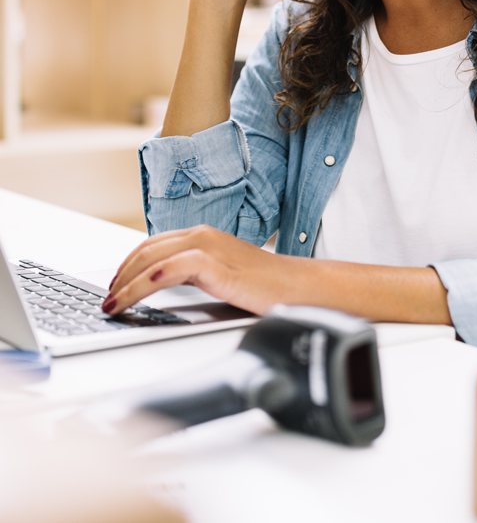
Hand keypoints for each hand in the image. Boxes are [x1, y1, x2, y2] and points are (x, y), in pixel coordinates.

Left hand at [102, 226, 451, 326]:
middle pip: (147, 249)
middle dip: (119, 275)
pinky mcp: (219, 265)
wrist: (306, 290)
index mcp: (205, 237)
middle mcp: (204, 236)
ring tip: (112, 305)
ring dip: (126, 281)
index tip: (112, 288)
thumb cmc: (270, 288)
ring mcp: (212, 248)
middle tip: (106, 300)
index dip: (127, 266)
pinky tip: (135, 296)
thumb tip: (163, 292)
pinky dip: (148, 280)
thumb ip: (197, 277)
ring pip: (154, 256)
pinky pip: (173, 268)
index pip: (153, 245)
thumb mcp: (224, 278)